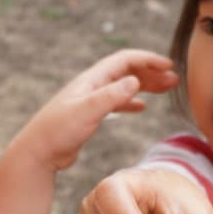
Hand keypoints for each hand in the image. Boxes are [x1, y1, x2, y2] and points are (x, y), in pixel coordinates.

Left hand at [10, 49, 177, 171]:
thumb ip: (111, 96)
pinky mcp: (88, 116)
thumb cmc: (58, 132)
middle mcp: (91, 86)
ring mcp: (90, 100)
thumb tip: (135, 80)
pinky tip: (141, 108)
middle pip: (126, 71)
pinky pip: (115, 102)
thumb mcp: (87, 111)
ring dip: (145, 85)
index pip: (124, 61)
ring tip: (166, 89)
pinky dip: (130, 101)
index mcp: (92, 80)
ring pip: (122, 86)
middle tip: (174, 79)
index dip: (148, 60)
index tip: (169, 66)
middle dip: (151, 72)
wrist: (37, 153)